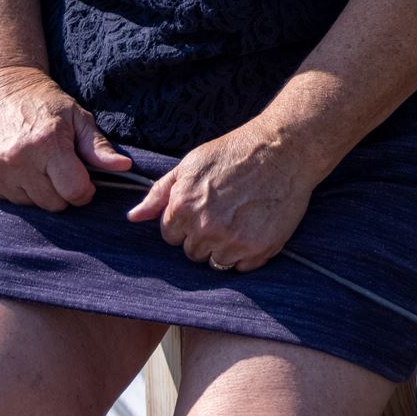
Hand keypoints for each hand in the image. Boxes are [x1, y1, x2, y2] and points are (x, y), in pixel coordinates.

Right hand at [0, 65, 130, 211]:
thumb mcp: (78, 117)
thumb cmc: (44, 102)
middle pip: (54, 204)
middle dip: (63, 191)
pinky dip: (18, 189)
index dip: (85, 190)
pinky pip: (9, 200)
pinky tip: (19, 166)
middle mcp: (17, 160)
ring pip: (31, 204)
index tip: (85, 179)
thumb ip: (98, 146)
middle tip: (61, 168)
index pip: (73, 192)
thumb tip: (124, 166)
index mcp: (46, 144)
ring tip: (38, 164)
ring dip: (40, 191)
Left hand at [126, 121, 319, 271]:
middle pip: (193, 252)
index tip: (205, 208)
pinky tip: (255, 227)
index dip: (186, 222)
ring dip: (224, 247)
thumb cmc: (235, 151)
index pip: (171, 236)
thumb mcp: (191, 164)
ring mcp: (233, 241)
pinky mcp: (258, 249)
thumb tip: (133, 217)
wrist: (283, 148)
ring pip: (216, 262)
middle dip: (204, 236)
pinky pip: (242, 267)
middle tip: (225, 212)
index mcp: (183, 207)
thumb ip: (159, 193)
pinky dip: (247, 253)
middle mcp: (205, 228)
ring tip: (241, 219)